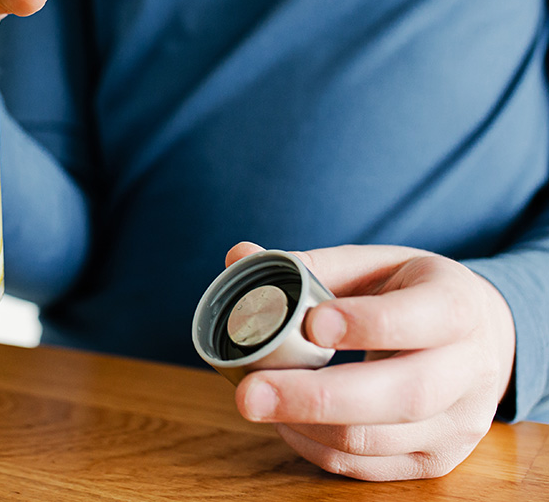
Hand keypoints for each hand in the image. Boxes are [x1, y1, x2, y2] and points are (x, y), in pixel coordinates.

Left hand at [226, 241, 515, 480]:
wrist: (483, 340)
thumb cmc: (413, 294)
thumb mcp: (376, 266)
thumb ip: (311, 265)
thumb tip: (240, 257)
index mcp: (458, 305)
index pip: (422, 318)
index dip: (368, 324)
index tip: (313, 324)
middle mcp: (470, 370)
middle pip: (402, 396)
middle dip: (317, 398)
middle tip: (250, 393)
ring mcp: (458, 424)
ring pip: (377, 440)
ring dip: (306, 425)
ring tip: (257, 400)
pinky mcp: (435, 461)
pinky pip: (366, 467)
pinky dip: (315, 447)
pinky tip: (285, 422)